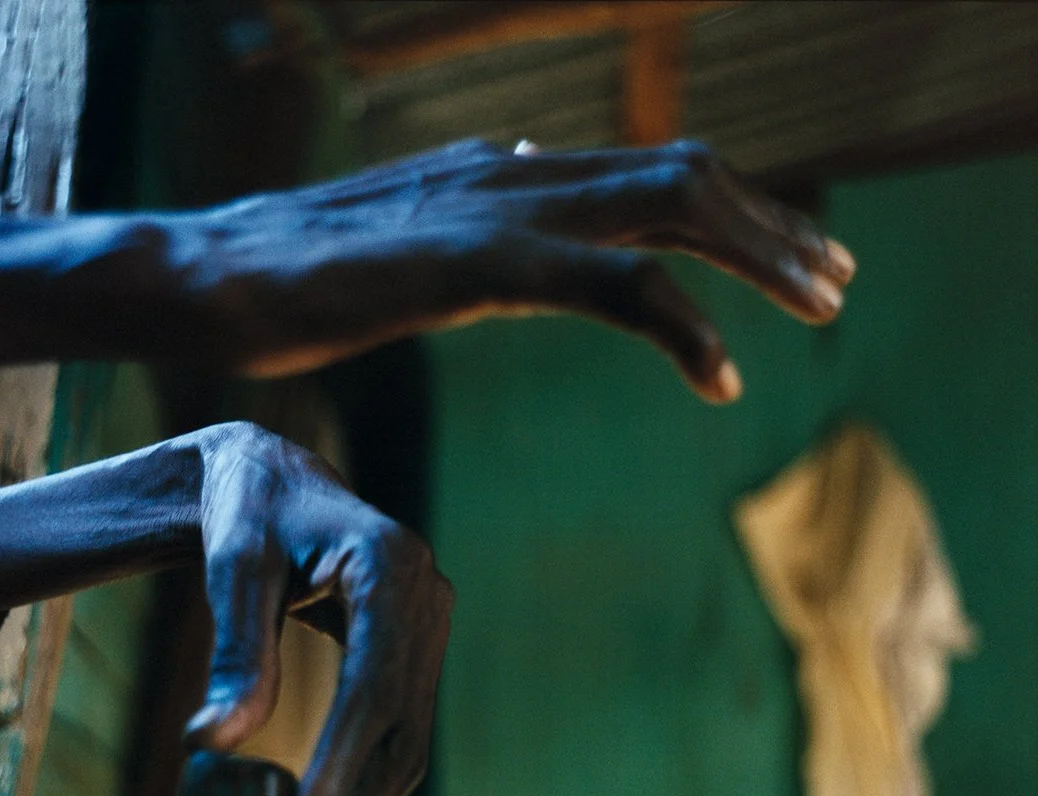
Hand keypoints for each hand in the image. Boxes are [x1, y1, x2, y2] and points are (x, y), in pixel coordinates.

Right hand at [179, 138, 854, 402]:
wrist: (203, 276)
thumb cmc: (290, 280)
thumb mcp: (406, 254)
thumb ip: (475, 244)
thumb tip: (523, 246)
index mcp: (504, 174)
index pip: (645, 174)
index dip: (731, 212)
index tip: (785, 259)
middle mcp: (516, 171)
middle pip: (682, 175)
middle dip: (772, 226)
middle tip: (834, 281)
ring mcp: (497, 207)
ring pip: (667, 208)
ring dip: (758, 255)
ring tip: (821, 307)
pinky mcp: (474, 260)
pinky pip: (608, 284)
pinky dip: (679, 327)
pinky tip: (722, 381)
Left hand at [183, 423, 452, 795]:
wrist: (275, 480)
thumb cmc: (248, 512)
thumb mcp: (234, 568)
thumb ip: (236, 652)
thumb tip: (214, 745)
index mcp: (393, 566)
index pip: (374, 682)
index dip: (341, 763)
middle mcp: (428, 600)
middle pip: (400, 729)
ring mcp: (428, 630)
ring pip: (407, 746)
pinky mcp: (412, 656)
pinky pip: (401, 737)